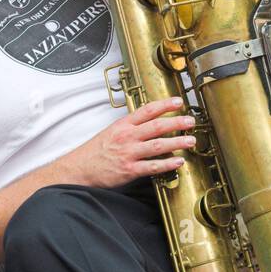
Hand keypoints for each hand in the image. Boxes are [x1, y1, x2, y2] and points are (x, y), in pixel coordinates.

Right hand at [78, 97, 195, 186]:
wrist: (79, 169)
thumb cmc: (95, 151)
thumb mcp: (111, 132)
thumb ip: (130, 127)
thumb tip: (150, 122)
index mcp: (123, 125)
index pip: (147, 110)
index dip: (165, 104)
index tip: (179, 101)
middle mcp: (127, 137)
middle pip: (157, 126)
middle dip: (177, 122)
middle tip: (191, 121)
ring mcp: (129, 153)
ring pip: (158, 145)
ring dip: (177, 142)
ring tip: (191, 141)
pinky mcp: (129, 170)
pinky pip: (152, 166)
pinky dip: (167, 164)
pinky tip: (178, 162)